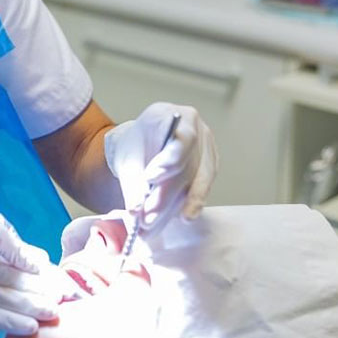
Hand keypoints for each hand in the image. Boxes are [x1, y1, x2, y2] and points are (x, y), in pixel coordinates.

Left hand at [104, 102, 217, 233]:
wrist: (144, 145)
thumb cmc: (137, 147)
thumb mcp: (128, 161)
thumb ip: (132, 184)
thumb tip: (136, 210)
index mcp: (167, 114)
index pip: (179, 138)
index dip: (169, 161)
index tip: (151, 179)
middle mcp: (193, 127)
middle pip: (187, 164)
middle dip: (167, 194)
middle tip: (149, 216)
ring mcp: (205, 144)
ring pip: (199, 177)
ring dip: (181, 203)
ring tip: (163, 222)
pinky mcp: (210, 162)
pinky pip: (204, 184)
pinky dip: (192, 201)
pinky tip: (185, 215)